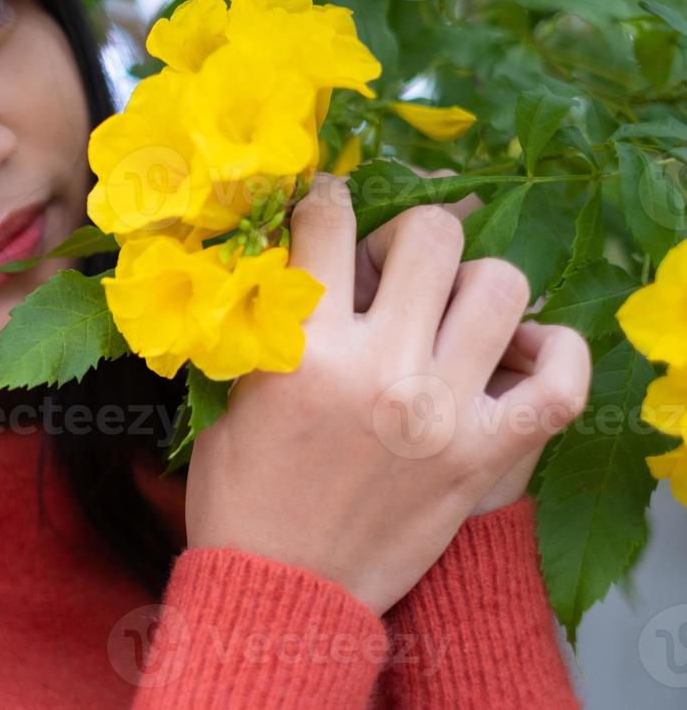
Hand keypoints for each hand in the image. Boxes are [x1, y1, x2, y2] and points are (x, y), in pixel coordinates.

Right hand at [182, 173, 589, 615]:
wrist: (283, 591)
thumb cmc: (242, 494)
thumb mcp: (230, 392)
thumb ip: (266, 320)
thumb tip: (304, 252)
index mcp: (301, 347)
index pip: (328, 220)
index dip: (326, 198)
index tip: (328, 206)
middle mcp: (379, 368)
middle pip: (430, 236)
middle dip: (407, 235)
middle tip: (392, 269)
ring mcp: (442, 411)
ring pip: (500, 287)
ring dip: (471, 285)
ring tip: (448, 313)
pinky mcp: (486, 456)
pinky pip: (559, 379)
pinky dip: (552, 352)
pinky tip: (516, 351)